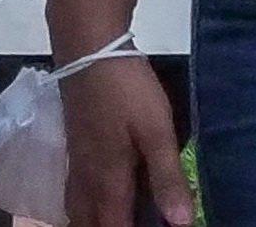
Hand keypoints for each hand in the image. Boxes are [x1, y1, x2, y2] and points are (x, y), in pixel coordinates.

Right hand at [63, 55, 190, 226]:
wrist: (88, 46)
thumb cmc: (126, 89)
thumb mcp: (156, 132)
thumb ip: (167, 179)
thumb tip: (181, 225)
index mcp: (108, 180)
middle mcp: (87, 176)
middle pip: (88, 222)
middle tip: (129, 224)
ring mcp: (77, 159)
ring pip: (77, 207)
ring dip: (91, 221)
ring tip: (110, 219)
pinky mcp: (75, 142)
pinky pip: (74, 189)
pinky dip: (84, 204)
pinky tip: (98, 195)